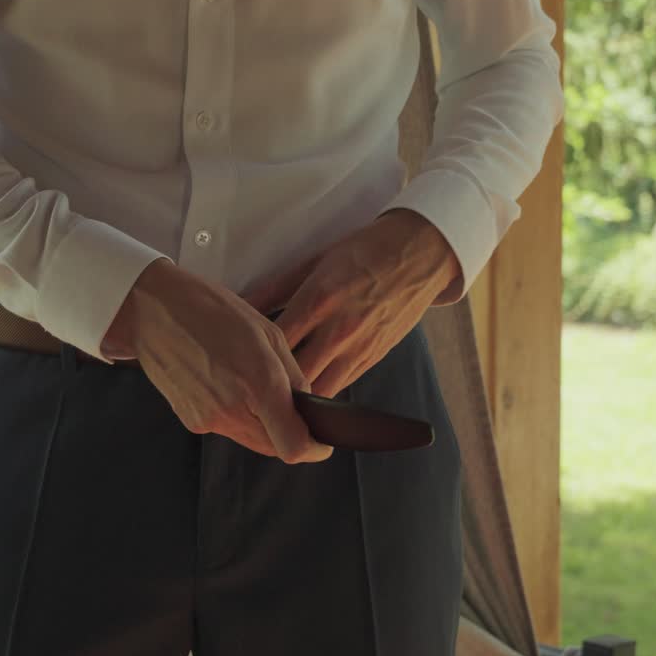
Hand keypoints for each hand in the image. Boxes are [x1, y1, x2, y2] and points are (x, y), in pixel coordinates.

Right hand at [103, 259, 332, 463]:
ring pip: (251, 440)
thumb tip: (305, 403)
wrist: (152, 312)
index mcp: (258, 383)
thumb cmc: (210, 310)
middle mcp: (232, 410)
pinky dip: (237, 416)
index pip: (294, 446)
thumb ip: (292, 375)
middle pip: (274, 448)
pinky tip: (227, 384)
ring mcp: (208, 420)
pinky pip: (227, 429)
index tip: (320, 443)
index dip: (313, 450)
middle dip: (289, 434)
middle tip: (290, 407)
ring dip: (263, 425)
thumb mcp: (267, 332)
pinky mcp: (191, 420)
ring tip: (253, 386)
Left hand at [243, 209, 461, 398]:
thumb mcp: (313, 262)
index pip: (275, 342)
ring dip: (296, 401)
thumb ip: (274, 289)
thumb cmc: (364, 252)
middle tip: (247, 393)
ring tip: (270, 403)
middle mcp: (339, 329)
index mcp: (318, 299)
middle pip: (295, 376)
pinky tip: (301, 396)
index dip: (251, 358)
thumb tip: (239, 307)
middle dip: (270, 388)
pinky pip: (341, 386)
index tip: (234, 365)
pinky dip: (320, 394)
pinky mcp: (374, 358)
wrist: (421, 254)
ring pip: (319, 392)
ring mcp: (359, 348)